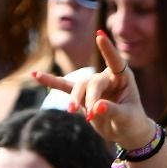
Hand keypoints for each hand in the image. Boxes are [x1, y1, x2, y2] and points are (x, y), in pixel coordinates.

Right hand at [33, 31, 152, 148]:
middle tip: (91, 116)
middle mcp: (107, 77)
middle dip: (89, 98)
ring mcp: (93, 85)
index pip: (115, 61)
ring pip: (78, 86)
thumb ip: (112, 111)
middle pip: (92, 82)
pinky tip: (35, 75)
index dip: (107, 49)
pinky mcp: (81, 95)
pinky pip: (64, 86)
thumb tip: (96, 107)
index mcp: (122, 77)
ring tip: (70, 111)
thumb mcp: (126, 118)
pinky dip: (51, 82)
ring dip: (74, 99)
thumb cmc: (131, 122)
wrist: (125, 132)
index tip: (99, 35)